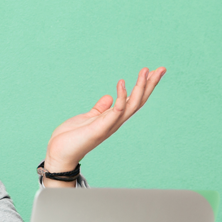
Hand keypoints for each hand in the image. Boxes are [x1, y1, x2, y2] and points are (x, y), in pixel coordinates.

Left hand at [43, 67, 165, 186]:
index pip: (133, 100)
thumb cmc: (72, 137)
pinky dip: (121, 96)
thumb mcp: (88, 118)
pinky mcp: (101, 127)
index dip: (144, 87)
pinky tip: (121, 82)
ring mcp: (109, 125)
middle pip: (139, 101)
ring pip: (132, 104)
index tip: (152, 72)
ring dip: (141, 87)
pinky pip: (116, 110)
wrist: (60, 153)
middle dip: (150, 85)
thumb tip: (109, 97)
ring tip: (146, 71)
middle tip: (162, 68)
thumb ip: (100, 109)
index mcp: (113, 118)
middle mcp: (115, 122)